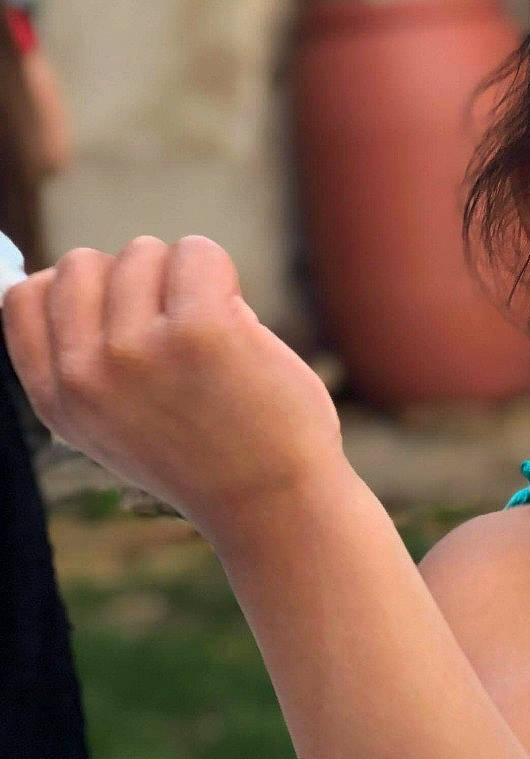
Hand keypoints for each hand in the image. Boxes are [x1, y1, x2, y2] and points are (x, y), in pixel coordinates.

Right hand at [1, 235, 345, 533]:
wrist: (275, 506)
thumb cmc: (209, 457)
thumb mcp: (117, 425)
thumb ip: (86, 363)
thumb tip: (59, 274)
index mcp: (58, 400)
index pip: (23, 297)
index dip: (78, 290)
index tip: (126, 315)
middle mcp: (85, 375)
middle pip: (82, 264)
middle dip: (135, 280)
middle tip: (180, 329)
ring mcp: (136, 350)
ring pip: (142, 252)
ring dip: (184, 280)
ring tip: (214, 337)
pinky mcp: (198, 330)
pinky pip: (197, 251)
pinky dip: (222, 273)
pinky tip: (240, 322)